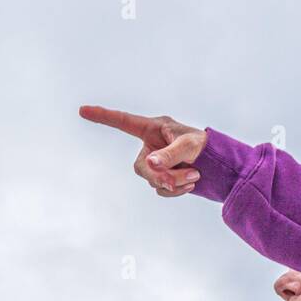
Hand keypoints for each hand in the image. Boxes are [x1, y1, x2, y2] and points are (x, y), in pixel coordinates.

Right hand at [79, 105, 206, 196]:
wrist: (218, 164)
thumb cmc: (205, 146)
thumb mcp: (190, 147)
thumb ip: (170, 155)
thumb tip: (151, 164)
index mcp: (153, 128)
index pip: (124, 122)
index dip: (103, 117)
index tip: (82, 110)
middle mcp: (150, 145)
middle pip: (141, 167)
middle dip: (161, 175)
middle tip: (184, 178)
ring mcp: (155, 163)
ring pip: (153, 181)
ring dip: (174, 182)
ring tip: (196, 175)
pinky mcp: (162, 178)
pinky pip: (161, 190)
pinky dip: (176, 190)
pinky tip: (191, 184)